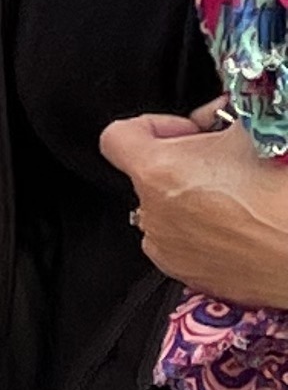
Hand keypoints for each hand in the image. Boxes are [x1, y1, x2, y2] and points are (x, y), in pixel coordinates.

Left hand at [105, 108, 287, 309]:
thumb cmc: (282, 197)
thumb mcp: (252, 135)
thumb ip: (221, 120)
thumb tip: (219, 115)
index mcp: (158, 172)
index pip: (118, 136)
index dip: (151, 126)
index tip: (186, 131)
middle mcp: (153, 212)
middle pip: (148, 172)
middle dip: (183, 161)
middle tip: (223, 160)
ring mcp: (167, 247)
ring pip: (164, 208)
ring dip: (189, 197)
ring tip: (234, 195)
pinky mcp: (188, 274)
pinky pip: (180, 241)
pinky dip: (199, 230)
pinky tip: (236, 225)